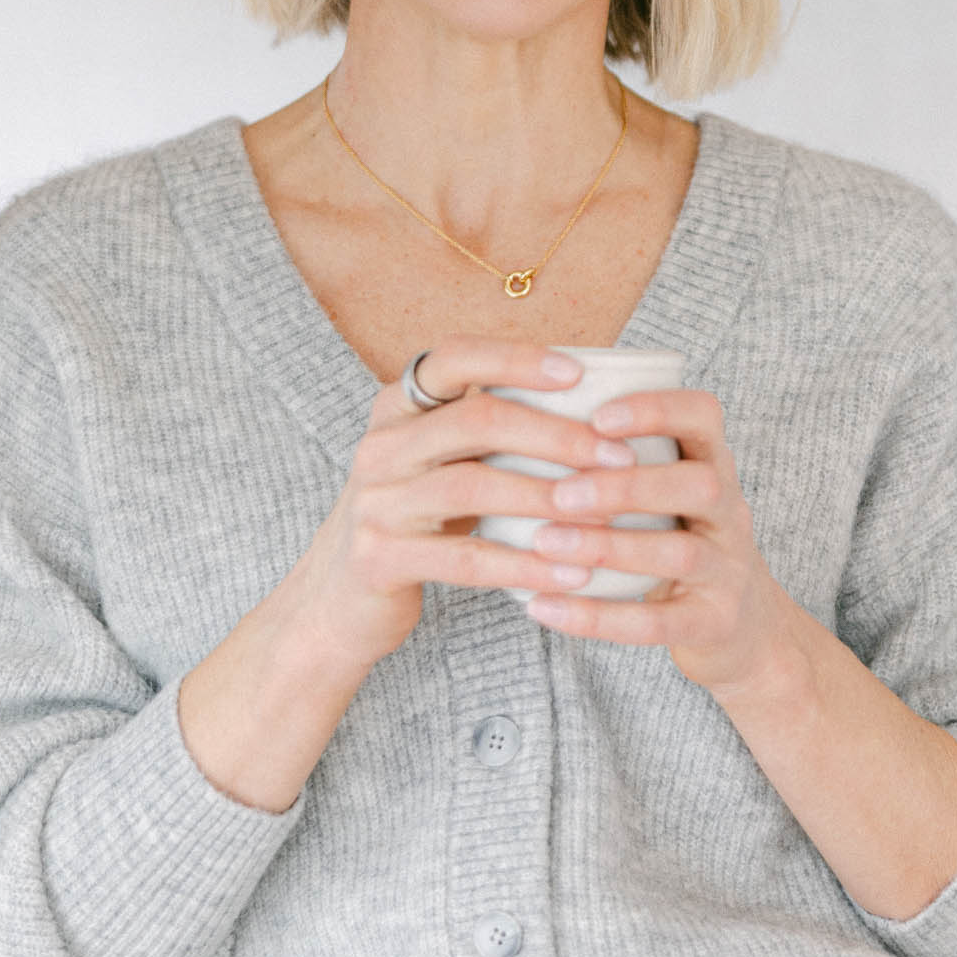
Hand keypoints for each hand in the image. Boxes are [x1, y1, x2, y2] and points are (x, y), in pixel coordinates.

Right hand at [282, 336, 639, 678]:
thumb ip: (486, 430)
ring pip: (473, 485)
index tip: (579, 374)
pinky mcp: (378, 558)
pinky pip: (464, 558)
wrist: (338, 599)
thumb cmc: (414, 519)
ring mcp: (375, 501)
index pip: (454, 357)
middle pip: (476, 419)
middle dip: (556, 434)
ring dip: (548, 496)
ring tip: (605, 512)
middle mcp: (380, 444)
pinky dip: (524, 564)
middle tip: (618, 456)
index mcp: (398, 406)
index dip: (517, 358)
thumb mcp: (437, 462)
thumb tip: (590, 402)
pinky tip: (571, 573)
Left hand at [518, 387, 795, 700]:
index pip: (703, 416)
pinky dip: (597, 617)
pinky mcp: (714, 624)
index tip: (597, 417)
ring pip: (679, 552)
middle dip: (626, 486)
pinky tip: (543, 607)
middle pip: (697, 485)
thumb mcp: (666, 493)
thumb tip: (515, 425)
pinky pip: (657, 623)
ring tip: (544, 544)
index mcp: (714, 465)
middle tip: (561, 494)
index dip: (655, 410)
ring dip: (608, 546)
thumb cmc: (677, 539)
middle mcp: (731, 512)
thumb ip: (619, 461)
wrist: (742, 626)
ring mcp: (728, 571)